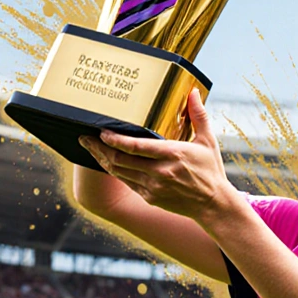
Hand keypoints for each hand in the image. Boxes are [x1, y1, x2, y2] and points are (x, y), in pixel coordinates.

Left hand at [78, 90, 234, 223]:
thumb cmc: (211, 170)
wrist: (213, 205)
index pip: (136, 147)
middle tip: (85, 137)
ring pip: (118, 172)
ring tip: (90, 147)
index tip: (102, 132)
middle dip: (99, 148)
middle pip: (120, 160)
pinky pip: (126, 182)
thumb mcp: (208, 141)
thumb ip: (199, 115)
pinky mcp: (149, 197)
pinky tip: (107, 161)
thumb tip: (192, 92)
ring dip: (102, 159)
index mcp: (173, 155)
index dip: (115, 140)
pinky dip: (114, 170)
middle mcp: (160, 172)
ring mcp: (153, 187)